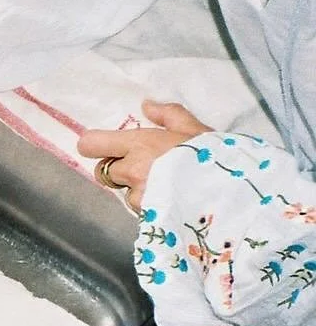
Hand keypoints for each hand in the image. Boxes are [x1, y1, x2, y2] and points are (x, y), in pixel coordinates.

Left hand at [77, 100, 210, 211]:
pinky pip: (143, 211)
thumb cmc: (216, 159)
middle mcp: (132, 171)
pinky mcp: (148, 219)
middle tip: (149, 168)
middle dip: (121, 171)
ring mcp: (139, 198)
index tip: (105, 147)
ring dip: (140, 192)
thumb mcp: (196, 130)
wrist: (233, 197)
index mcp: (140, 144)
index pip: (92, 144)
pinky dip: (153, 209)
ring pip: (127, 194)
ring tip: (171, 189)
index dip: (95, 146)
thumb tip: (147, 105)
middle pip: (106, 172)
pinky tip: (176, 205)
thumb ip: (169, 115)